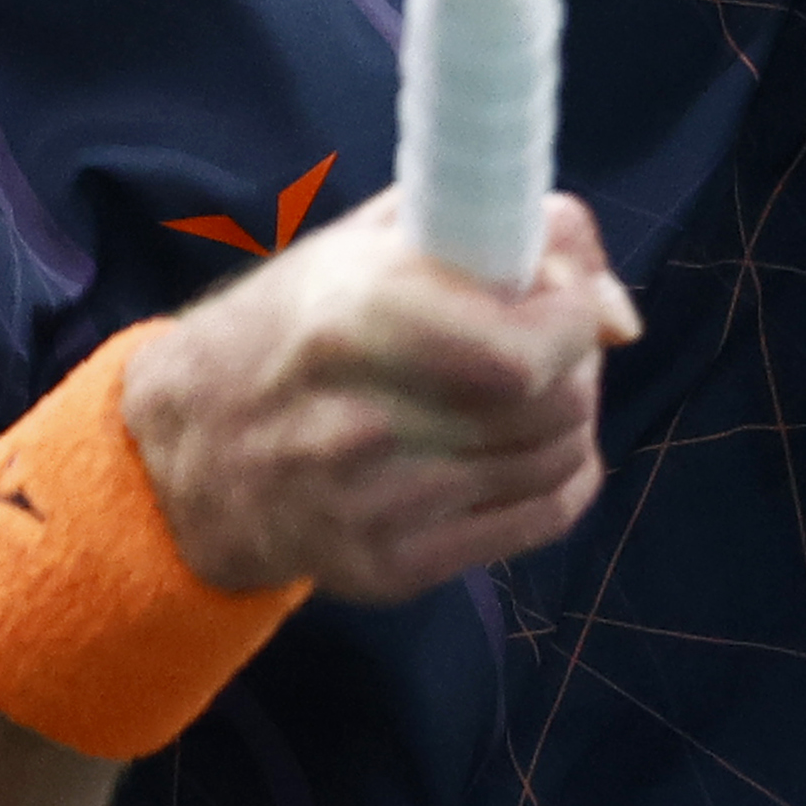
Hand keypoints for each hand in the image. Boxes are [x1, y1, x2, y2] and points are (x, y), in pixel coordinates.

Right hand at [119, 192, 640, 602]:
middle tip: (548, 343)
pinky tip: (522, 448)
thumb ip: (502, 236)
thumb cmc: (291, 326)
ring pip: (557, 462)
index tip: (562, 295)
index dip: (573, 315)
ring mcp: (381, 509)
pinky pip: (539, 521)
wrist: (188, 451)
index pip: (526, 350)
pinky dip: (559, 477)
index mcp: (356, 320)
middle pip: (553, 407)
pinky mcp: (395, 569)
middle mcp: (367, 423)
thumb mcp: (370, 241)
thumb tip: (617, 316)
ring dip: (569, 419)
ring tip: (528, 391)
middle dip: (575, 364)